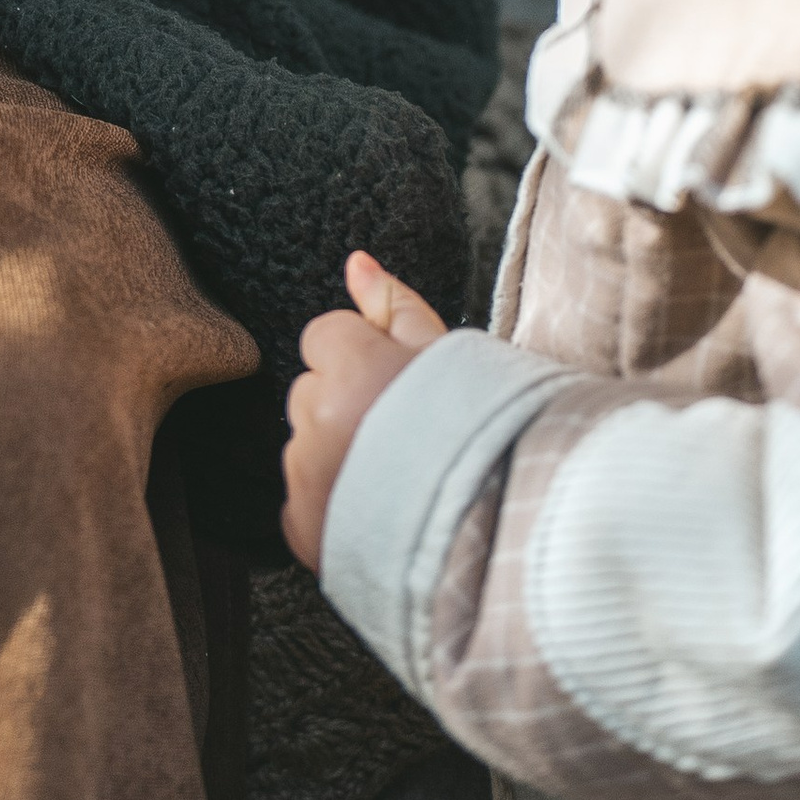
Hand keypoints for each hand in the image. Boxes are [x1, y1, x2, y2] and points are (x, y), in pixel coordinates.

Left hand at [280, 253, 449, 570]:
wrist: (497, 536)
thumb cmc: (480, 436)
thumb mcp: (450, 356)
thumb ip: (395, 305)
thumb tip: (356, 262)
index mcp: (352, 369)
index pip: (325, 336)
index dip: (364, 356)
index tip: (399, 385)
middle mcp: (318, 420)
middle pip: (311, 391)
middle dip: (345, 404)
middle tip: (404, 433)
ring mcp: (305, 477)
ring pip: (305, 444)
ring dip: (335, 454)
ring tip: (397, 478)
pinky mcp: (302, 527)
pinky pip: (301, 500)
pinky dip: (330, 504)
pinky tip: (378, 512)